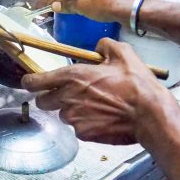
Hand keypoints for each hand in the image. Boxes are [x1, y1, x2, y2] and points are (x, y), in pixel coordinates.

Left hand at [22, 38, 177, 145]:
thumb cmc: (136, 84)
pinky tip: (102, 118)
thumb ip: (105, 45)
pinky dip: (86, 124)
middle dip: (50, 98)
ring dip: (71, 111)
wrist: (149, 115)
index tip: (30, 82)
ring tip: (94, 106)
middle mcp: (67, 98)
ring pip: (62, 115)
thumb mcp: (123, 54)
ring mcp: (74, 118)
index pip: (35, 82)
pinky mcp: (83, 134)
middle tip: (67, 95)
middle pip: (43, 102)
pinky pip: (77, 128)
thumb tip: (99, 45)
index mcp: (72, 77)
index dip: (30, 82)